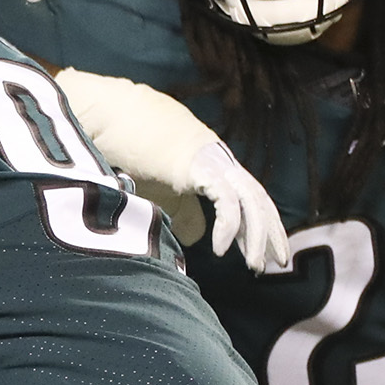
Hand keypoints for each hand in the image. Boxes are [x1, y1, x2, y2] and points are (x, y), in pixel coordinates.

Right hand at [52, 68, 288, 272]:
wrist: (109, 119)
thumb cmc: (127, 151)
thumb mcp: (161, 191)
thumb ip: (183, 212)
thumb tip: (197, 238)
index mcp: (215, 166)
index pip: (251, 198)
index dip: (262, 225)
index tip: (266, 255)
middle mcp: (220, 161)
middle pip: (259, 199)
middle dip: (270, 233)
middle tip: (275, 264)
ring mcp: (213, 161)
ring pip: (250, 200)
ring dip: (255, 235)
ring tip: (252, 265)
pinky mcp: (199, 166)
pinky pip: (225, 200)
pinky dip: (227, 226)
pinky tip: (219, 249)